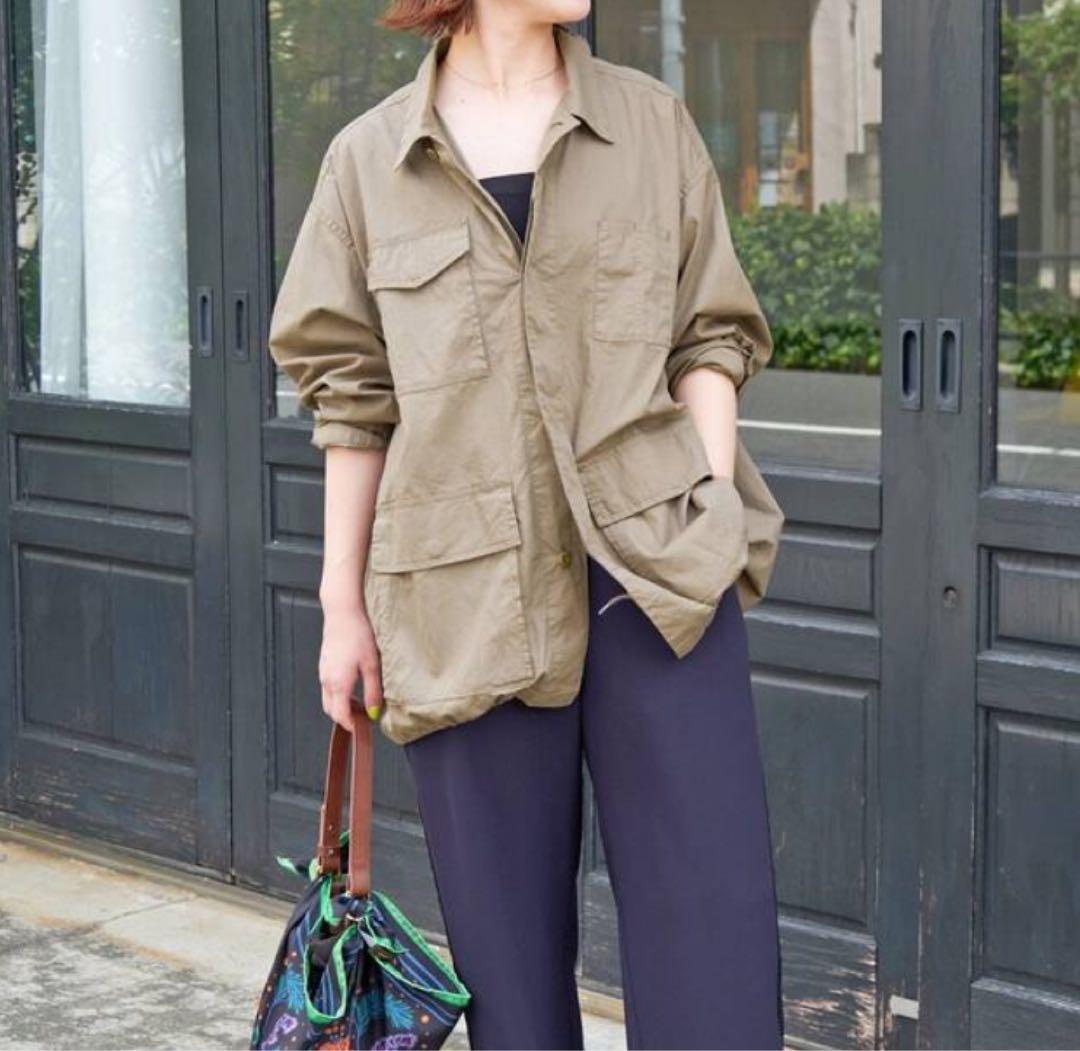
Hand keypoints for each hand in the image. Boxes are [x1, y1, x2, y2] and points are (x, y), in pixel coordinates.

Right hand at [318, 604, 383, 729]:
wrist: (343, 612)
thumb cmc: (358, 635)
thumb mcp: (372, 665)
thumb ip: (373, 691)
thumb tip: (373, 712)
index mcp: (338, 684)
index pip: (340, 715)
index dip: (350, 725)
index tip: (362, 729)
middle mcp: (326, 680)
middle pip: (331, 710)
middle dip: (345, 718)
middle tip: (363, 718)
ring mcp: (323, 671)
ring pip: (328, 698)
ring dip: (341, 705)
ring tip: (361, 702)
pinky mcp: (324, 663)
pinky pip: (327, 686)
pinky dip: (337, 693)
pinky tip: (353, 685)